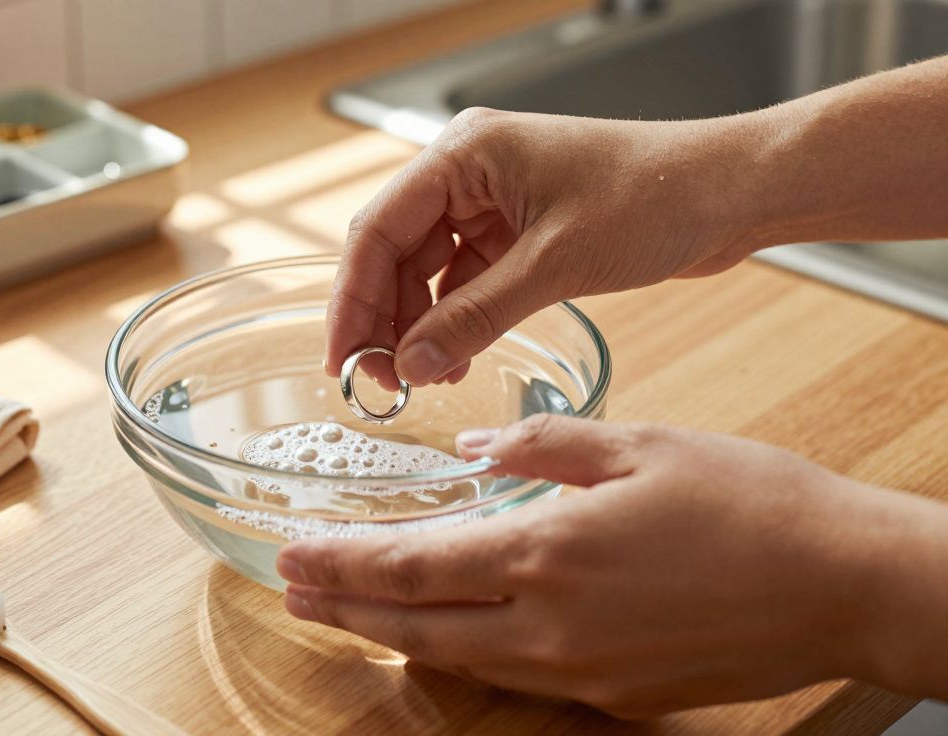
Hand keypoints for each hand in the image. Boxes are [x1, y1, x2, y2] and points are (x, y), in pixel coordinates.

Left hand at [275, 415, 947, 716]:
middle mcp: (550, 626)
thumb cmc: (750, 504)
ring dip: (398, 638)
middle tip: (293, 594)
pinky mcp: (615, 694)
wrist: (842, 585)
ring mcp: (581, 671)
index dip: (342, 565)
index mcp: (546, 551)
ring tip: (355, 616)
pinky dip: (467, 655)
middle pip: (418, 628)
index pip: (412, 567)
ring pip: (461, 661)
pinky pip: (517, 679)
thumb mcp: (638, 442)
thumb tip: (474, 448)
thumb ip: (541, 443)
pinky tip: (455, 636)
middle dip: (347, 610)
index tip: (291, 558)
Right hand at [327, 108, 760, 387]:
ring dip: (420, 326)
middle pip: (394, 252)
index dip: (352, 300)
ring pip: (427, 271)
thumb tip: (411, 366)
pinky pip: (465, 279)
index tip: (341, 360)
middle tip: (379, 382)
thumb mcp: (553, 264)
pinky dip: (456, 320)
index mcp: (463, 153)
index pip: (377, 230)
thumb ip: (474, 318)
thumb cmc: (654, 196)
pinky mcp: (517, 228)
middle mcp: (468, 171)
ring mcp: (492, 199)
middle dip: (383, 319)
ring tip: (422, 380)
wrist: (729, 191)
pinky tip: (455, 361)